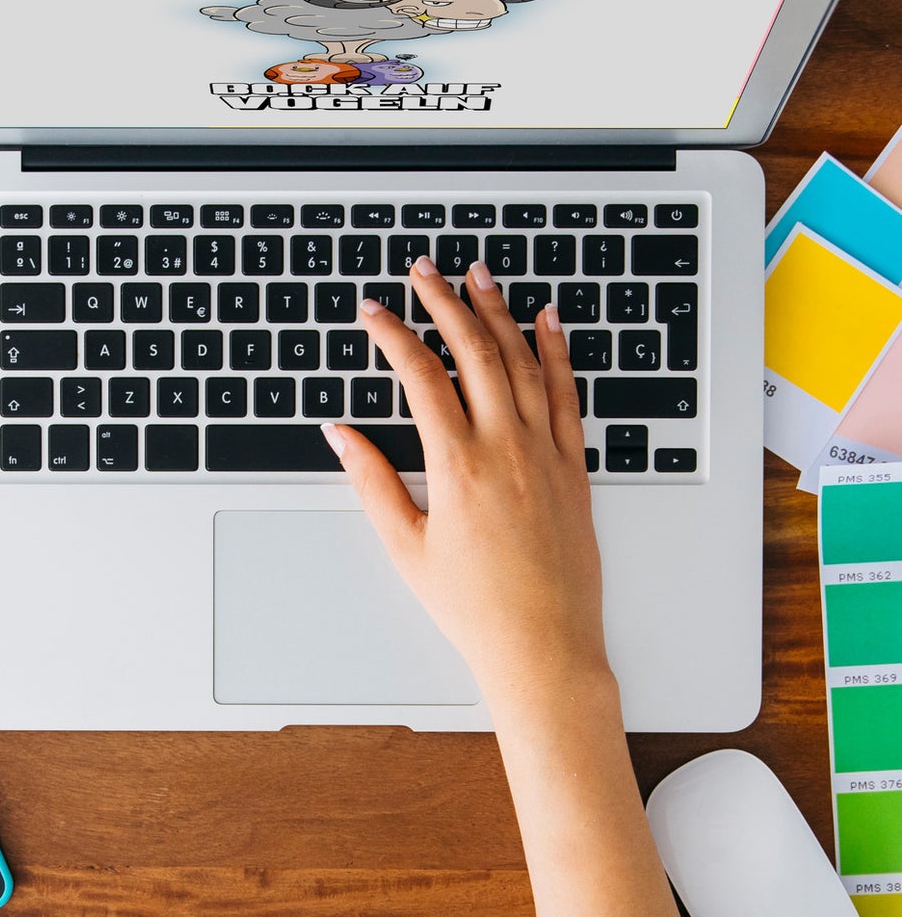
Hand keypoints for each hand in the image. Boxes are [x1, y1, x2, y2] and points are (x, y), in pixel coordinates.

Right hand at [323, 256, 606, 711]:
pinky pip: (566, 394)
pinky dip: (556, 351)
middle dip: (444, 302)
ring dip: (497, 312)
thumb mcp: (406, 547)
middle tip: (423, 272)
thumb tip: (341, 434)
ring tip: (478, 276)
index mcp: (457, 465)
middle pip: (473, 352)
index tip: (373, 312)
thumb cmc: (472, 607)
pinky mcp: (574, 468)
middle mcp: (506, 448)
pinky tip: (546, 321)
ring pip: (522, 361)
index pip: (420, 377)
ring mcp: (546, 453)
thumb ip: (371, 482)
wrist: (543, 645)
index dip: (392, 336)